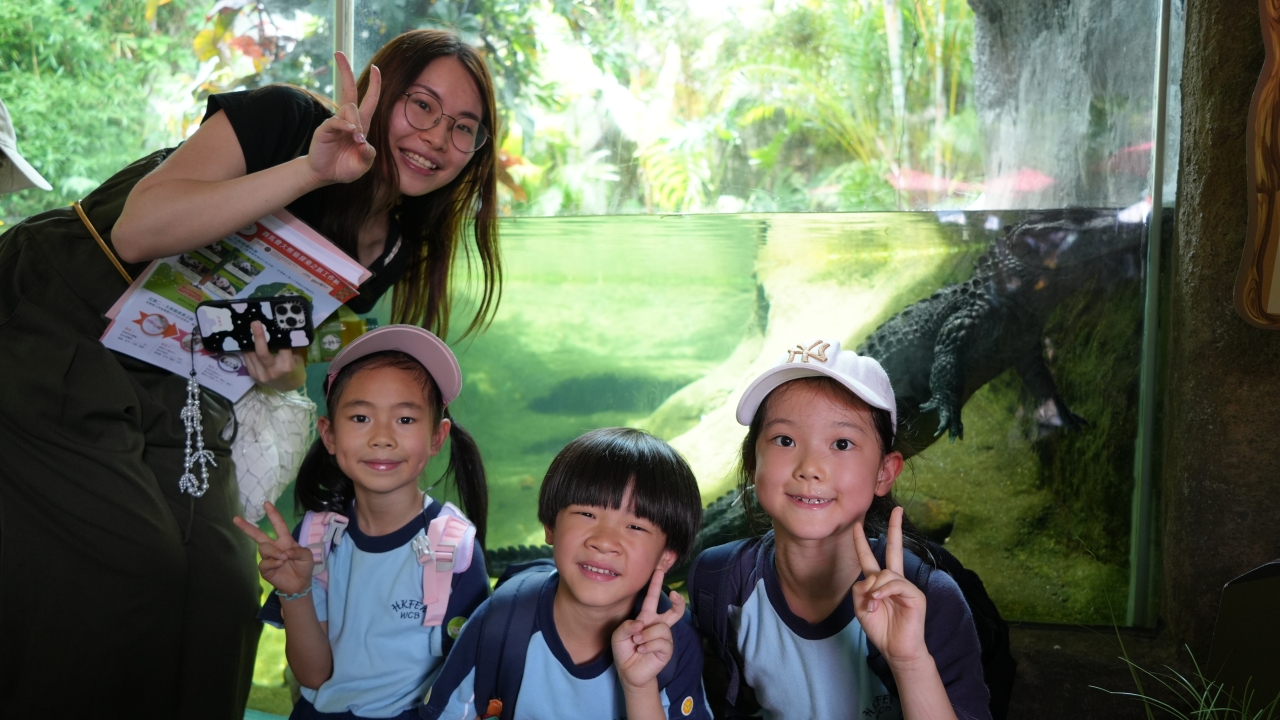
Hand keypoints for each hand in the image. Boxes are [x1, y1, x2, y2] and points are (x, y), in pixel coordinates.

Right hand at [233, 501, 314, 596]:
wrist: (300, 584)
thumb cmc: (304, 567)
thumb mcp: (307, 556)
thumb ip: (299, 550)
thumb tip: (285, 552)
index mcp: (285, 540)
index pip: (279, 525)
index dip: (273, 514)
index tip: (267, 503)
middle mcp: (274, 547)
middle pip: (258, 535)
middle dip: (246, 527)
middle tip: (235, 519)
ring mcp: (268, 557)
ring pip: (263, 548)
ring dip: (274, 552)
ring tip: (284, 558)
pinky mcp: (265, 569)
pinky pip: (263, 562)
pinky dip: (273, 562)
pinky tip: (279, 565)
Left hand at [242, 321, 305, 391]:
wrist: (288, 386)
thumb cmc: (294, 369)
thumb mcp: (296, 357)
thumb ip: (288, 346)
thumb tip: (281, 329)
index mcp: (286, 365)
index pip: (281, 346)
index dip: (277, 335)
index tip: (272, 324)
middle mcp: (273, 371)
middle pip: (262, 352)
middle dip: (258, 336)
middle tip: (255, 323)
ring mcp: (261, 375)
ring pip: (251, 355)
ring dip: (250, 342)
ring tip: (249, 330)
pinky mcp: (253, 375)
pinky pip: (247, 359)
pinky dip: (247, 350)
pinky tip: (248, 342)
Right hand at [304, 52, 381, 185]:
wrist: (326, 175)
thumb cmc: (346, 167)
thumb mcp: (364, 163)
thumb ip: (368, 154)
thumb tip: (363, 141)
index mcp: (361, 125)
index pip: (370, 100)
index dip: (374, 84)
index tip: (376, 68)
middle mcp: (348, 119)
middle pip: (349, 90)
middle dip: (345, 70)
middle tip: (339, 53)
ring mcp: (336, 122)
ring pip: (349, 109)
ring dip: (356, 122)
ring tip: (355, 141)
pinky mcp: (325, 129)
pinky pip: (337, 121)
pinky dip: (345, 125)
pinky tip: (351, 132)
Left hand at [612, 569, 686, 692]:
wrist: (629, 672)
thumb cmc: (625, 650)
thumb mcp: (619, 635)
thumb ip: (627, 625)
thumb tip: (642, 624)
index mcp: (646, 617)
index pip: (653, 598)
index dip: (656, 583)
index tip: (659, 568)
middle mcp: (658, 624)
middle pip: (675, 610)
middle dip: (678, 601)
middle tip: (675, 595)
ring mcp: (664, 637)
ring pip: (660, 628)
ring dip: (644, 636)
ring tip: (637, 643)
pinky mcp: (667, 649)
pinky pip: (660, 641)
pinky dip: (647, 646)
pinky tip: (642, 651)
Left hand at [853, 507, 930, 668]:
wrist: (897, 649)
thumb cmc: (881, 629)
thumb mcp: (861, 608)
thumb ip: (860, 589)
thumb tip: (870, 579)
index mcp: (880, 582)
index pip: (871, 558)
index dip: (862, 542)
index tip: (856, 526)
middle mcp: (895, 580)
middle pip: (894, 549)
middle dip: (895, 529)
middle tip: (898, 510)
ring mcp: (907, 587)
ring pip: (886, 574)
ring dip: (874, 590)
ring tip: (872, 605)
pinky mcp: (915, 595)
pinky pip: (896, 584)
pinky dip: (883, 592)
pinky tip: (878, 601)